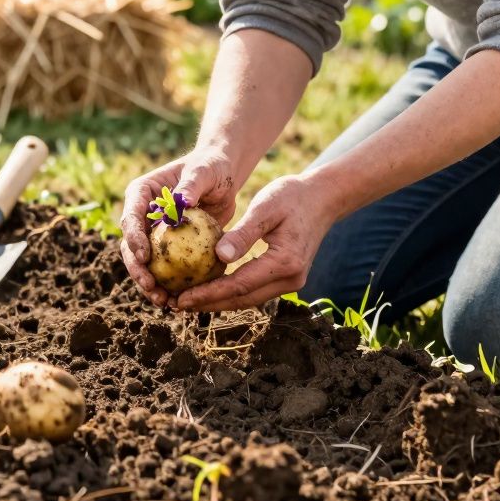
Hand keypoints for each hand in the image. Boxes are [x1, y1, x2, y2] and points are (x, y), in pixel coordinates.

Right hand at [120, 147, 238, 305]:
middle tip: (152, 287)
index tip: (144, 257)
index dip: (133, 239)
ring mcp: (153, 233)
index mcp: (141, 194)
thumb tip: (181, 200)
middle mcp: (142, 215)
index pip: (130, 218)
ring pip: (145, 263)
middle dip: (137, 270)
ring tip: (164, 301)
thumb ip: (191, 184)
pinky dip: (170, 285)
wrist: (222, 176)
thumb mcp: (204, 171)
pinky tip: (180, 301)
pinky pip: (166, 268)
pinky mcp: (169, 247)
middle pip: (131, 246)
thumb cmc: (212, 166)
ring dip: (150, 284)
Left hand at [174, 173, 335, 312]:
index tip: (182, 298)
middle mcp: (291, 279)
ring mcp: (292, 282)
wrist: (323, 198)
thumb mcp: (265, 207)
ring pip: (248, 298)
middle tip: (176, 304)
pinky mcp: (287, 278)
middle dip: (208, 303)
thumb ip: (243, 233)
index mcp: (285, 262)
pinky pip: (254, 290)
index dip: (209, 293)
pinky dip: (231, 292)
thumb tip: (218, 257)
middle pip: (242, 299)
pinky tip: (209, 289)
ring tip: (187, 301)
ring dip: (218, 301)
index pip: (239, 284)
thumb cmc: (292, 196)